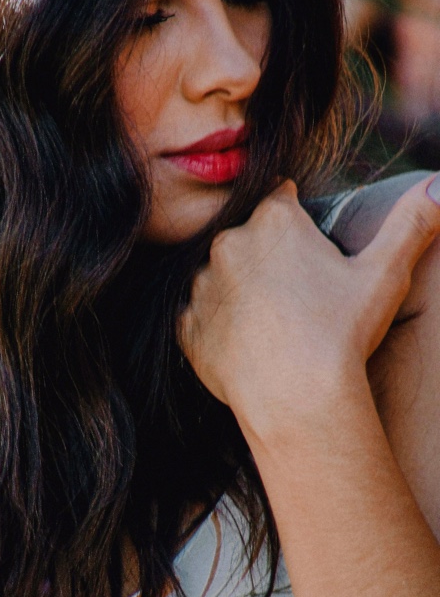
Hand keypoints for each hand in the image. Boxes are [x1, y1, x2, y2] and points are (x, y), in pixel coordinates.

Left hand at [178, 176, 439, 438]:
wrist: (296, 398)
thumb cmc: (341, 331)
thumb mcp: (384, 273)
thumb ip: (411, 223)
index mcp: (272, 220)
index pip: (279, 198)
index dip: (297, 221)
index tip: (309, 247)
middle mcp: (227, 243)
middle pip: (247, 237)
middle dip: (268, 254)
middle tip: (298, 293)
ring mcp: (201, 285)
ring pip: (220, 276)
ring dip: (239, 288)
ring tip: (274, 322)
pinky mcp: (185, 325)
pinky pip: (200, 316)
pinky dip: (219, 325)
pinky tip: (249, 344)